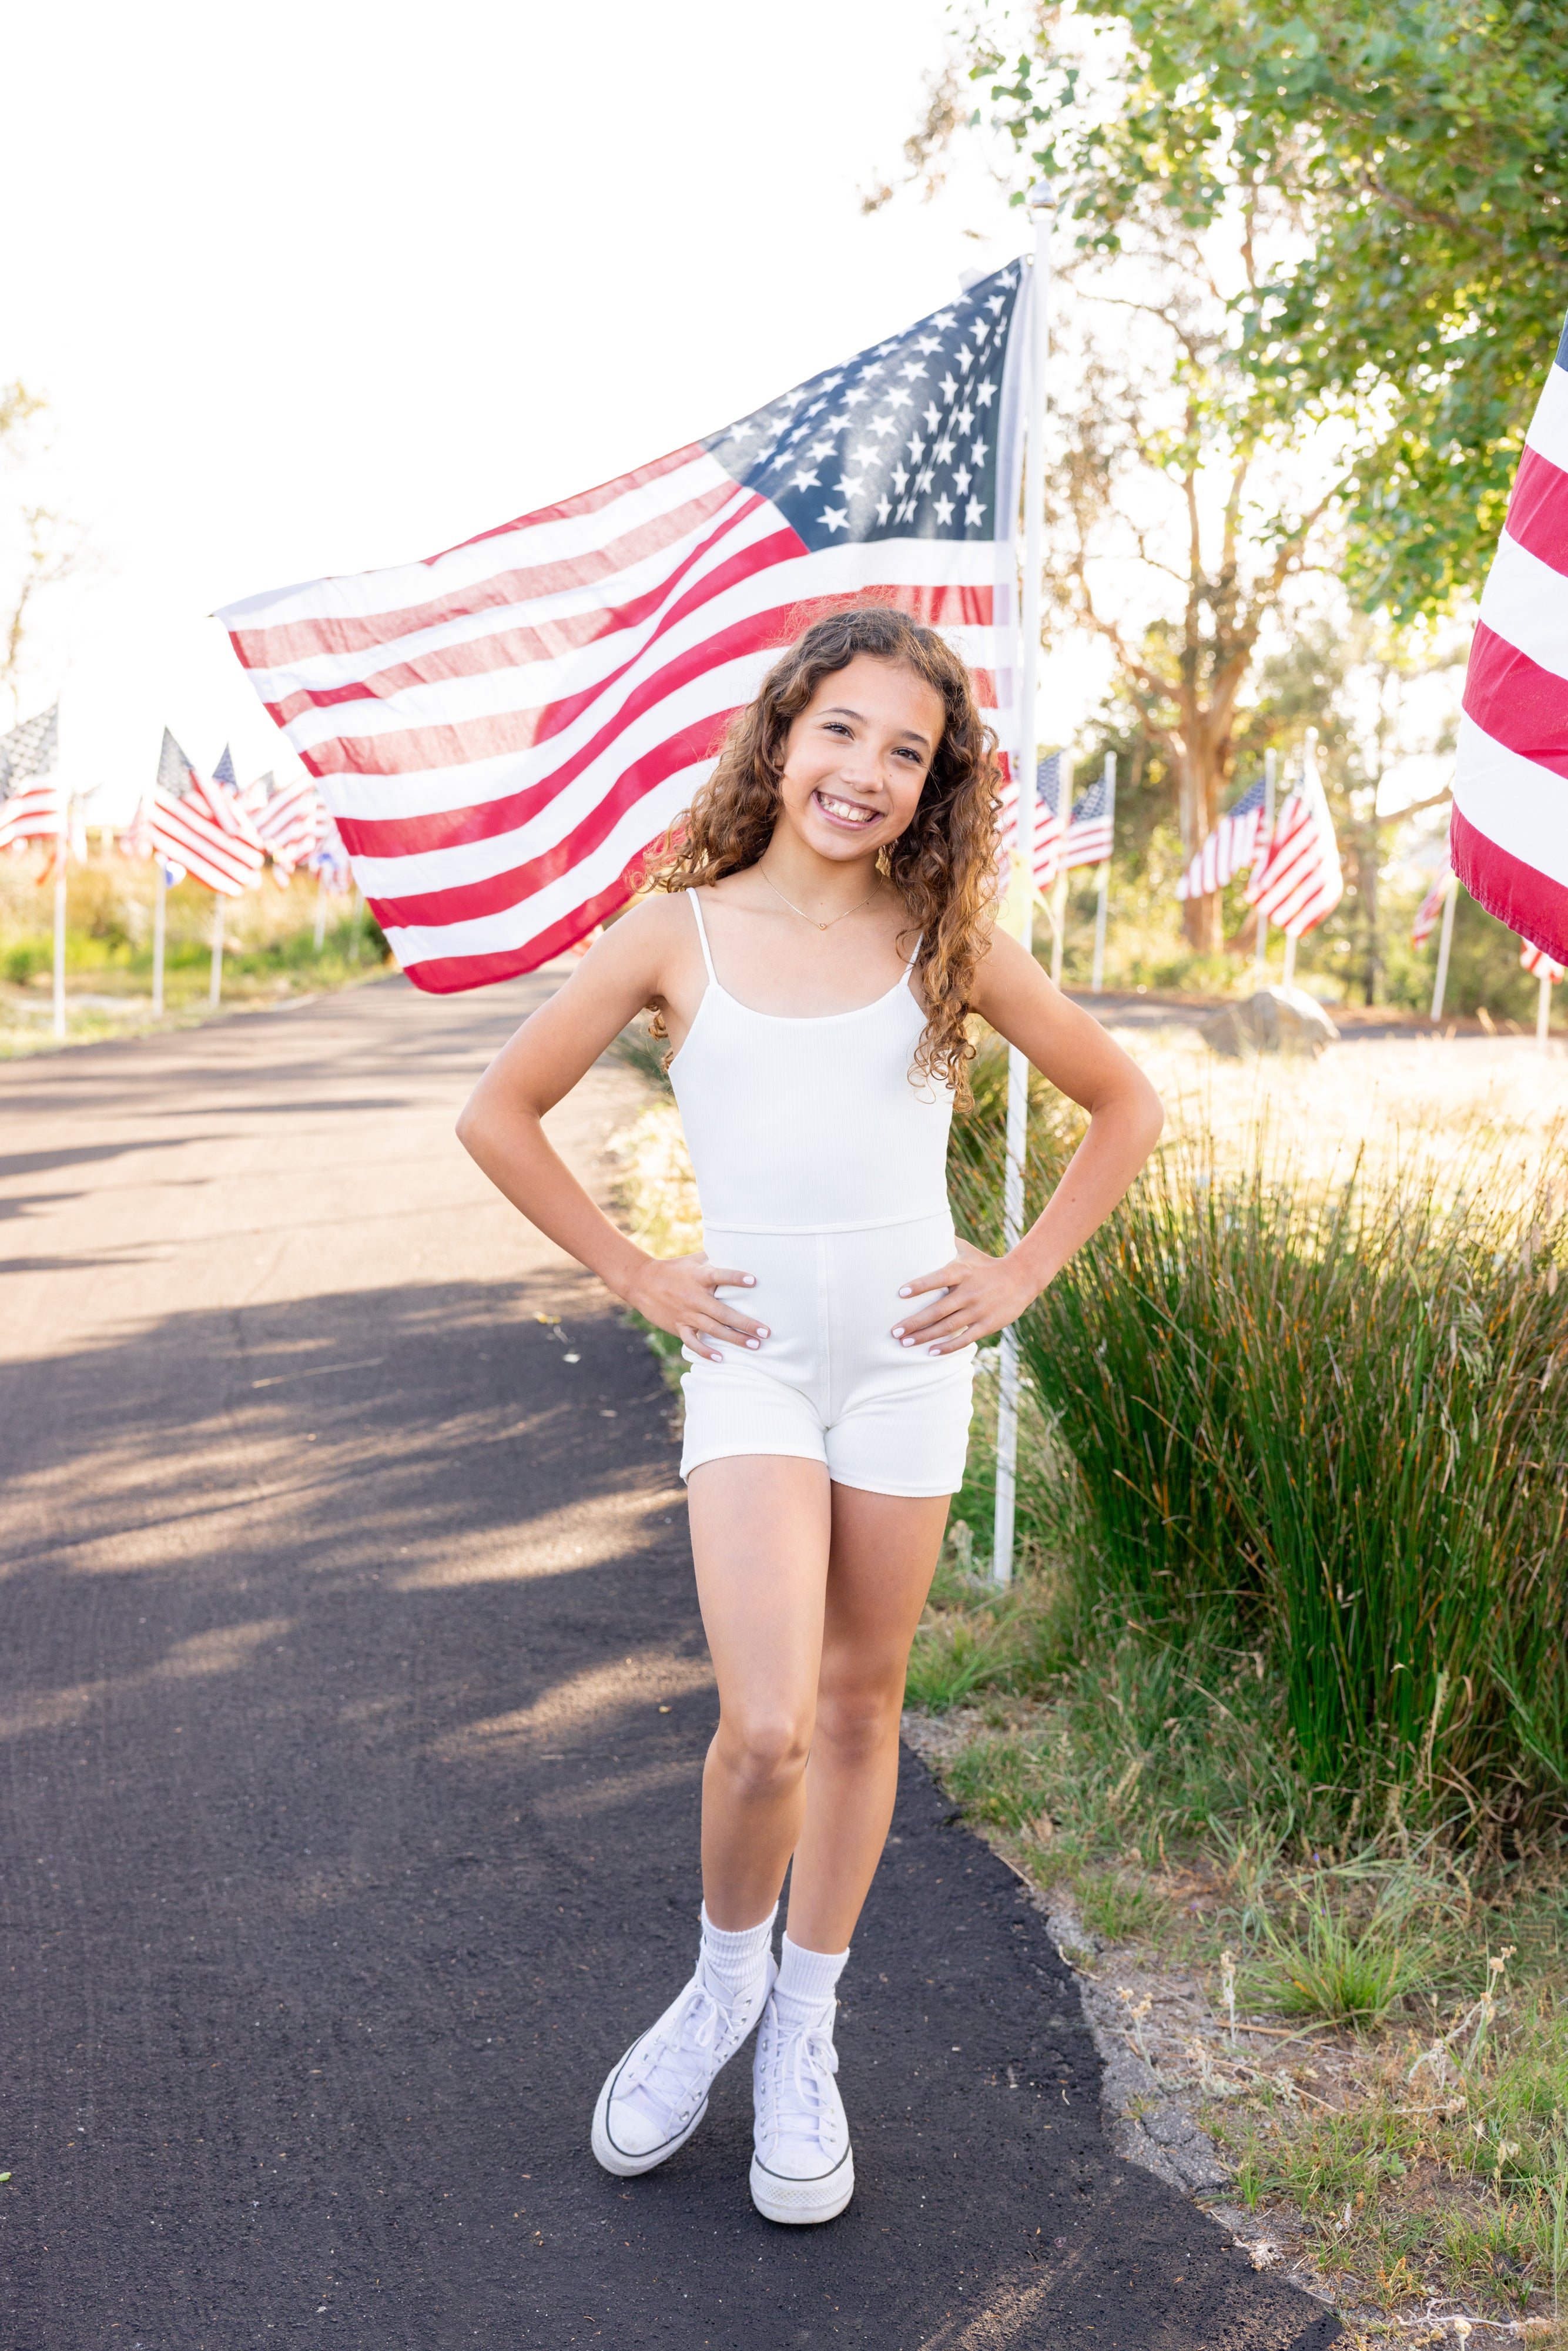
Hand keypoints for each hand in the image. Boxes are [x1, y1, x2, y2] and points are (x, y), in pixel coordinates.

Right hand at [625, 1252, 768, 1364]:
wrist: (642, 1282)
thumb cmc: (675, 1269)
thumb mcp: (694, 1260)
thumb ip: (715, 1258)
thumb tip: (740, 1249)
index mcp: (699, 1277)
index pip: (720, 1275)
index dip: (736, 1278)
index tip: (754, 1281)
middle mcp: (694, 1297)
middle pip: (723, 1312)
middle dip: (745, 1323)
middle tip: (766, 1331)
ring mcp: (686, 1314)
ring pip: (713, 1330)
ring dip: (735, 1339)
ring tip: (755, 1345)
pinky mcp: (679, 1326)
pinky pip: (693, 1342)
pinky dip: (705, 1352)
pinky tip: (720, 1358)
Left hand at [890, 1241, 1038, 1355]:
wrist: (1021, 1278)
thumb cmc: (986, 1264)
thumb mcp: (968, 1251)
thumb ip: (946, 1242)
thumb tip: (922, 1229)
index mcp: (962, 1272)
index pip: (938, 1278)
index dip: (919, 1286)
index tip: (899, 1293)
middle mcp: (970, 1292)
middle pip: (938, 1310)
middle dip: (914, 1322)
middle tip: (894, 1332)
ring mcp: (979, 1310)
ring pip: (948, 1327)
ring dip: (925, 1336)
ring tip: (905, 1343)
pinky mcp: (987, 1324)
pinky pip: (965, 1338)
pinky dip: (948, 1347)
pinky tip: (931, 1352)